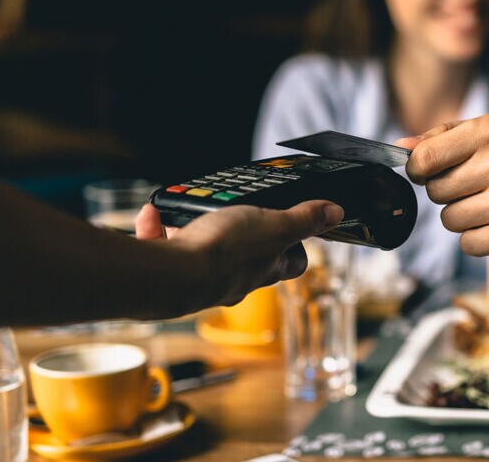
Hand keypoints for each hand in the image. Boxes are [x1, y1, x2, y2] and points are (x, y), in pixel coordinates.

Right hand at [134, 201, 342, 307]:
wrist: (170, 278)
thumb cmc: (226, 254)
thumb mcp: (275, 225)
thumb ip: (304, 219)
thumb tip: (335, 213)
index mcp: (265, 268)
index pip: (292, 262)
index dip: (296, 245)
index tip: (294, 225)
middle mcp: (235, 280)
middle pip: (247, 257)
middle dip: (239, 232)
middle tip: (233, 210)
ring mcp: (201, 280)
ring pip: (201, 252)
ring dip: (192, 228)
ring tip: (188, 209)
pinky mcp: (168, 276)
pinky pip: (164, 248)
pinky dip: (157, 228)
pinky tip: (152, 214)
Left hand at [399, 115, 488, 255]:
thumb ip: (447, 136)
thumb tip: (399, 148)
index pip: (423, 159)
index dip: (419, 170)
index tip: (431, 172)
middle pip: (435, 192)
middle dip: (449, 192)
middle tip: (479, 186)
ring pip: (449, 220)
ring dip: (465, 216)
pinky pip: (469, 244)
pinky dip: (479, 238)